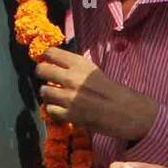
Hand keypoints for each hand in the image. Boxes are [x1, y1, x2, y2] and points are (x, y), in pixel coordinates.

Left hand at [36, 47, 156, 139]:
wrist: (126, 112)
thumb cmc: (112, 90)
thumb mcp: (93, 71)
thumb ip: (74, 67)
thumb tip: (55, 65)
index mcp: (79, 64)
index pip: (50, 53)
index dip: (47, 57)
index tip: (49, 62)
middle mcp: (71, 78)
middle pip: (41, 70)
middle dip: (43, 74)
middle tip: (49, 79)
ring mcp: (68, 97)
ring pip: (43, 91)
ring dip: (49, 94)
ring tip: (58, 97)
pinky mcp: (69, 115)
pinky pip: (50, 109)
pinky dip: (55, 110)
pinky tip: (63, 109)